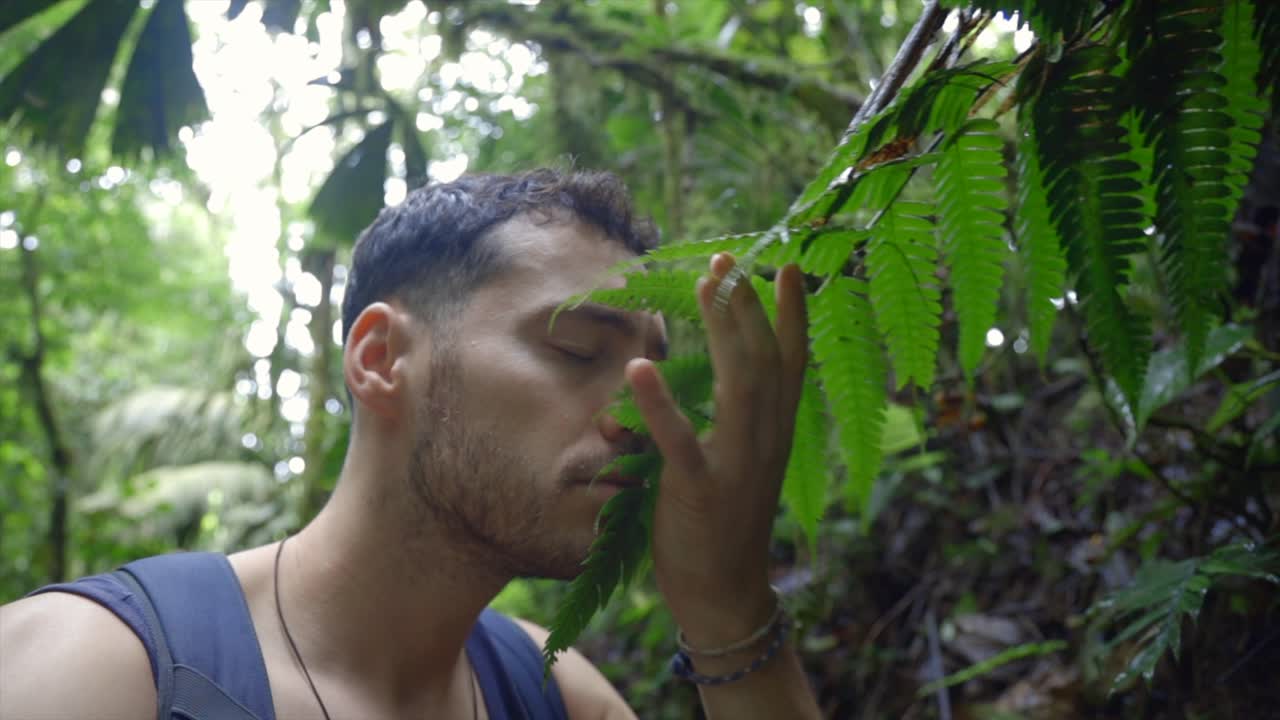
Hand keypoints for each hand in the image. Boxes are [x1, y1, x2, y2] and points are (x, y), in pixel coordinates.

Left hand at [624, 253, 808, 644]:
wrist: (726, 597)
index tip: (786, 267)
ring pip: (740, 384)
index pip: (791, 363)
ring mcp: (737, 465)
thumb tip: (654, 372)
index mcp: (775, 434)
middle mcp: (766, 441)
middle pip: (764, 358)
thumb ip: (704, 420)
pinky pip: (680, 442)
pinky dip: (659, 405)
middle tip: (728, 257)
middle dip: (748, 304)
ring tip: (707, 282)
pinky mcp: (700, 491)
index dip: (791, 315)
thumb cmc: (720, 526)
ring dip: (724, 329)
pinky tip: (640, 366)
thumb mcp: (725, 465)